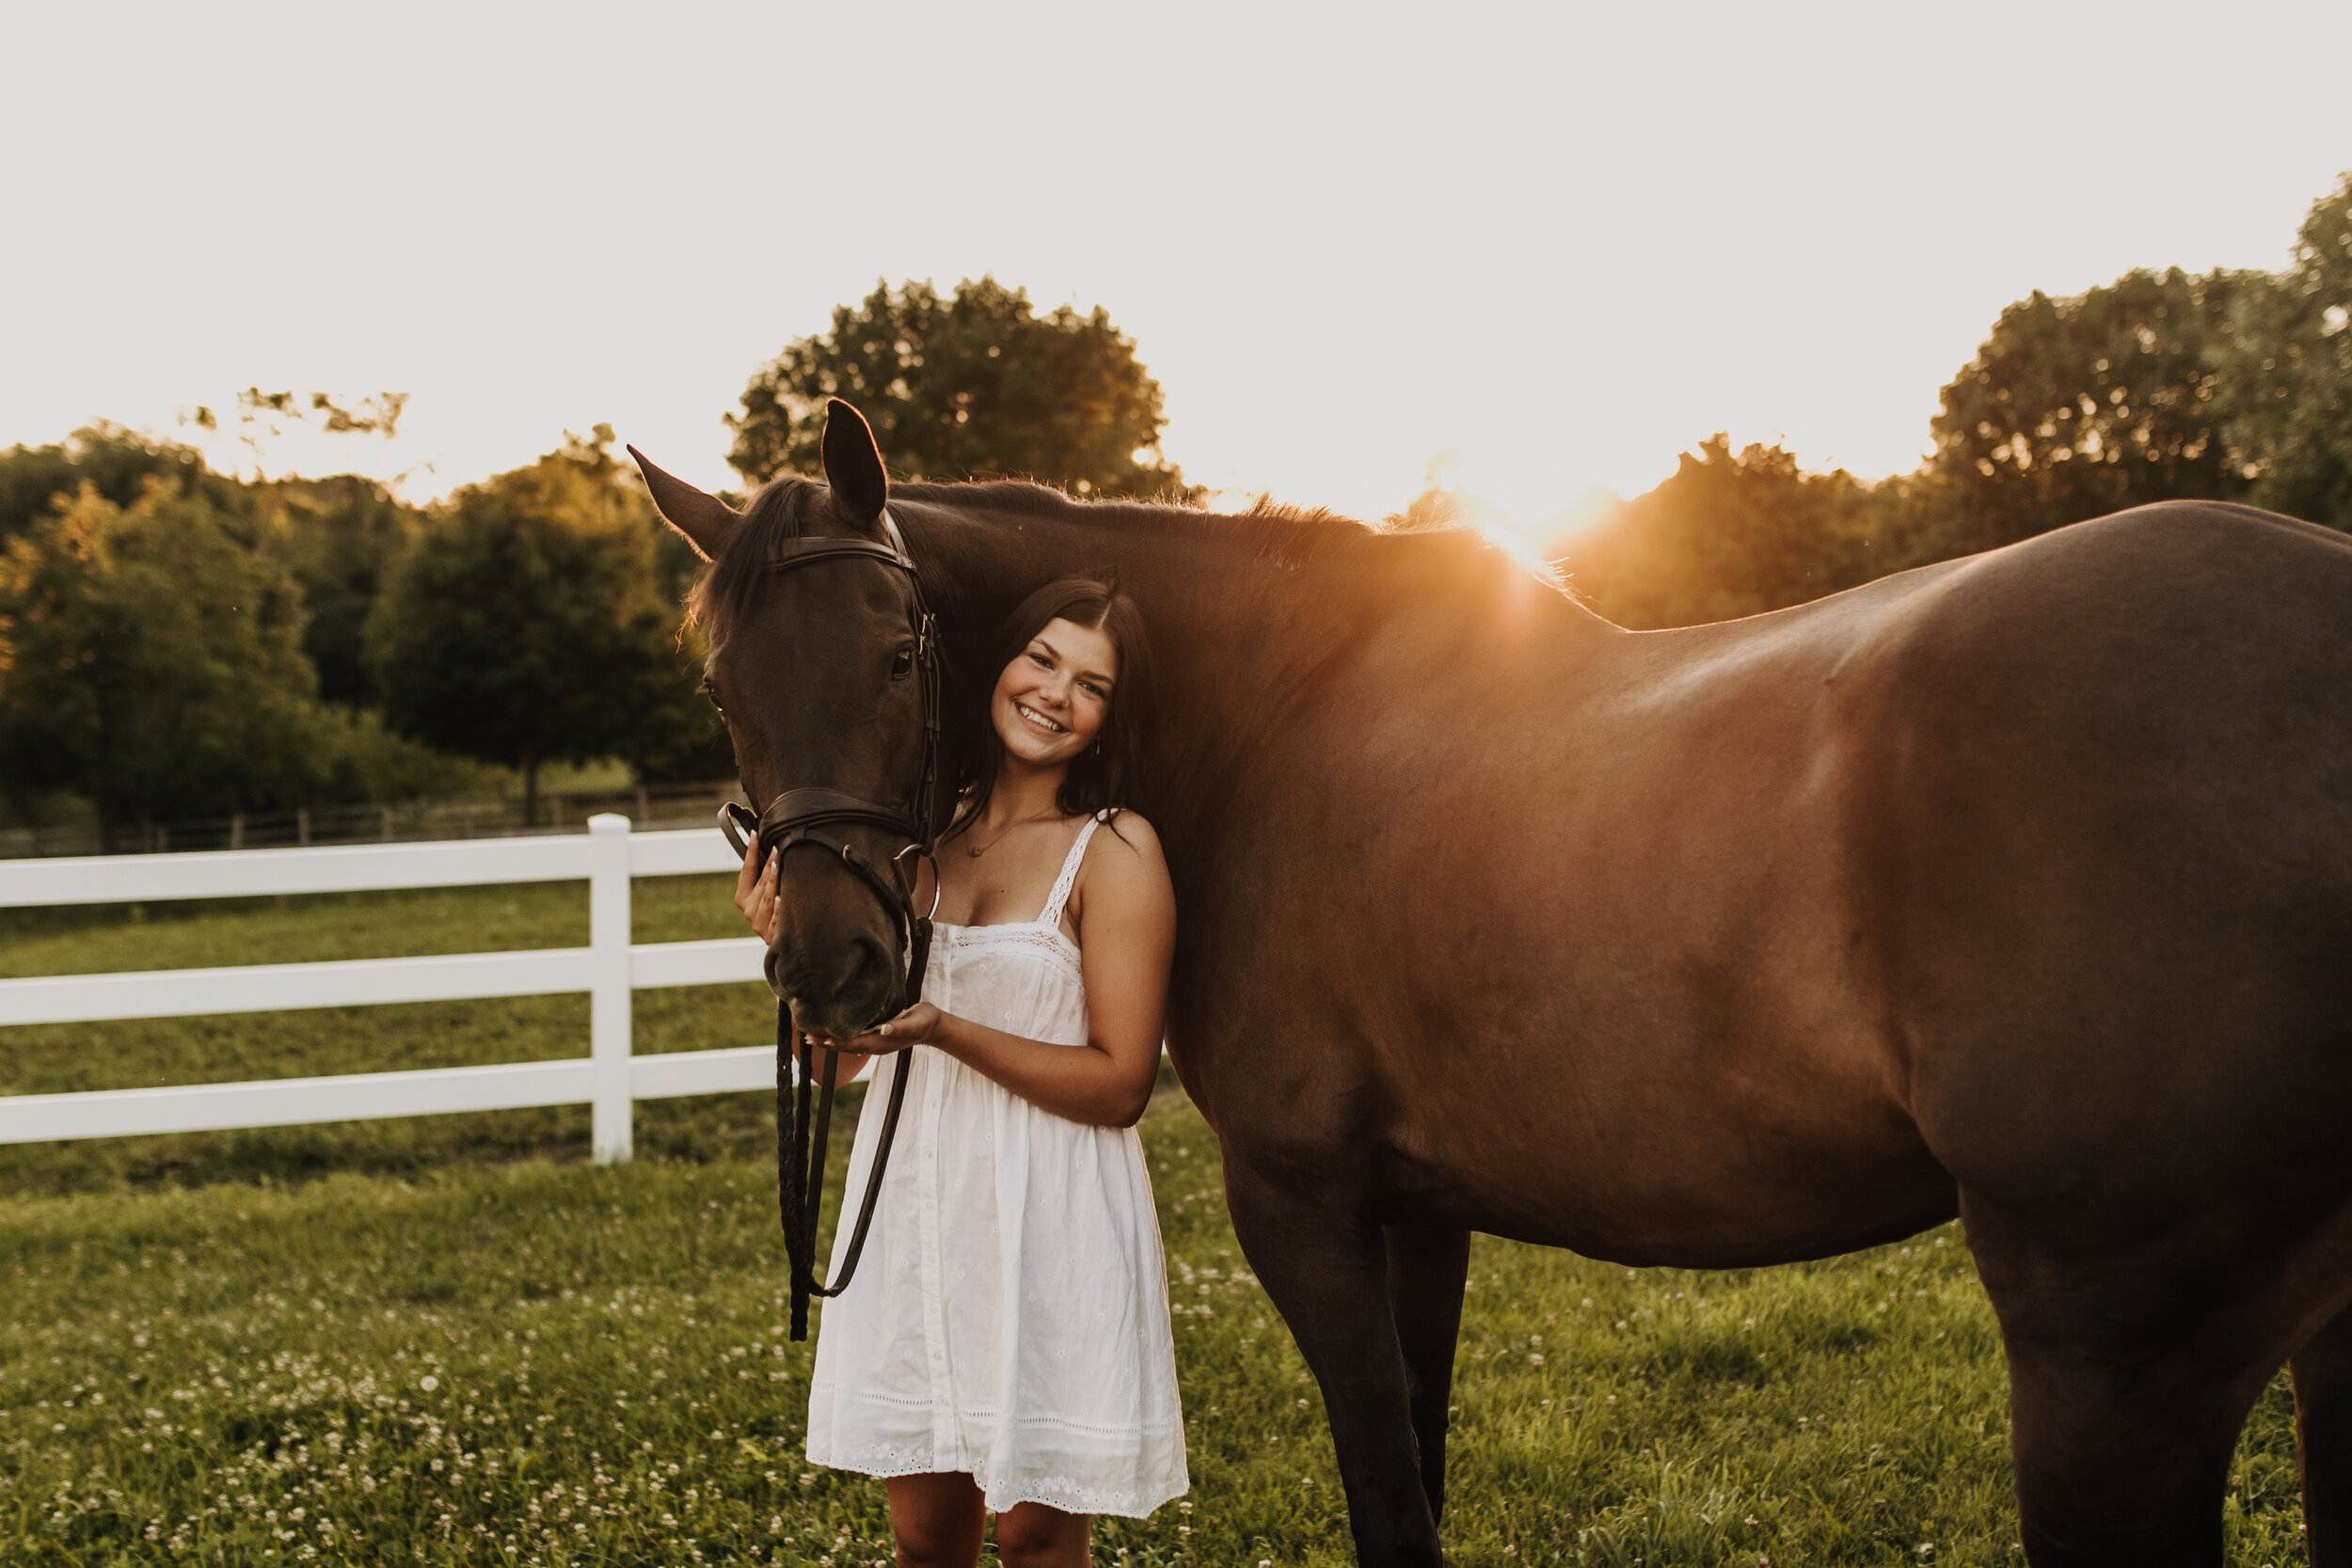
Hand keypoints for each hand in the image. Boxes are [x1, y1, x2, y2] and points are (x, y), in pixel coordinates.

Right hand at [734, 843, 780, 942]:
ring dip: (773, 880)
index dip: (750, 852)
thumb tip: (772, 845)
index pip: (746, 870)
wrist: (785, 944)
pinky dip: (778, 908)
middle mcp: (748, 910)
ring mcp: (758, 923)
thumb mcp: (764, 894)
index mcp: (742, 898)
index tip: (755, 834)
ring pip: (768, 897)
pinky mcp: (771, 935)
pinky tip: (780, 898)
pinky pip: (776, 918)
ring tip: (779, 864)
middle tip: (776, 846)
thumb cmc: (774, 912)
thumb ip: (764, 875)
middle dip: (768, 863)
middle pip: (760, 882)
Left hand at [811, 1001, 943, 1055]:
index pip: (855, 1043)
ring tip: (812, 1036)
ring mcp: (875, 1041)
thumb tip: (884, 1029)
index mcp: (883, 1042)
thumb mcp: (916, 1023)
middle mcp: (876, 1044)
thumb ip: (901, 1026)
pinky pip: (854, 1036)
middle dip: (827, 1042)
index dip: (838, 1041)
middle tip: (806, 1037)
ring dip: (830, 1040)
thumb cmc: (925, 1022)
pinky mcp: (876, 1034)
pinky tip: (832, 1029)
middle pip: (846, 1046)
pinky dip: (840, 1034)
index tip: (821, 1039)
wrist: (934, 1026)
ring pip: (848, 1042)